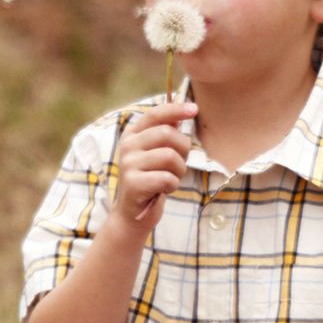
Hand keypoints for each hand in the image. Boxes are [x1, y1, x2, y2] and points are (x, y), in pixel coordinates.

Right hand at [109, 101, 196, 230]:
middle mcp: (127, 146)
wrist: (133, 214)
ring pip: (170, 156)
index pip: (155, 114)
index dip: (176, 109)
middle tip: (179, 164)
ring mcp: (128, 164)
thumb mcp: (156, 154)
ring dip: (179, 170)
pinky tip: (165, 189)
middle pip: (167, 133)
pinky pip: (167, 177)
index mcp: (132, 135)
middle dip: (183, 149)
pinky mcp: (133, 183)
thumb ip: (166, 133)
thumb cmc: (151, 180)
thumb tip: (184, 111)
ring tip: (171, 178)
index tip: (194, 108)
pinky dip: (173, 184)